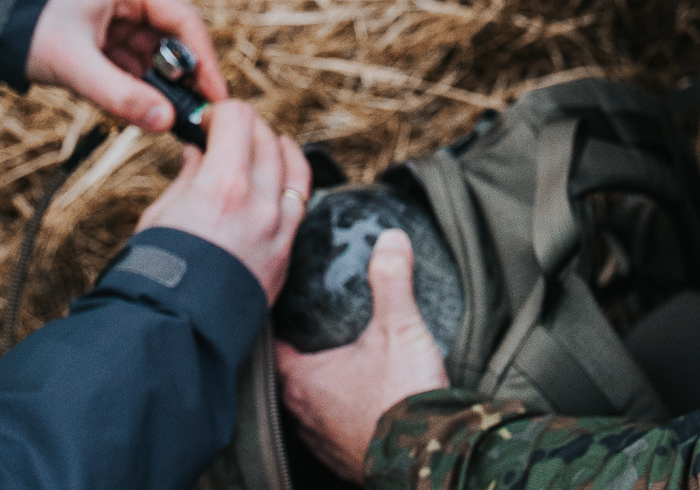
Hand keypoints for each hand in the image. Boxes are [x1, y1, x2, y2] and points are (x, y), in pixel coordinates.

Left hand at [26, 0, 229, 131]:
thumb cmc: (25, 27)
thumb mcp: (74, 65)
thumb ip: (120, 95)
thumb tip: (166, 122)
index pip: (183, 21)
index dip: (204, 62)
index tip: (214, 97)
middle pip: (168, 39)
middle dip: (178, 78)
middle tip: (190, 115)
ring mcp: (111, 12)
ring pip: (148, 53)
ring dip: (154, 84)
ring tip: (163, 117)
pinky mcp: (97, 31)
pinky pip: (126, 59)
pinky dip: (132, 82)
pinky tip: (137, 107)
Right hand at [136, 101, 309, 299]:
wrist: (179, 328)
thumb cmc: (159, 274)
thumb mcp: (161, 214)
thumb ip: (188, 177)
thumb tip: (198, 153)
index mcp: (223, 185)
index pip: (237, 118)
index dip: (219, 112)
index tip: (207, 122)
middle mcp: (259, 201)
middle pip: (266, 136)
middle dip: (244, 126)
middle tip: (225, 132)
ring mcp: (279, 227)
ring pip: (293, 163)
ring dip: (274, 145)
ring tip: (259, 143)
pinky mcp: (287, 250)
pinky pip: (302, 199)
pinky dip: (293, 177)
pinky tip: (282, 171)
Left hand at [276, 229, 449, 480]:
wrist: (431, 459)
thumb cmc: (405, 398)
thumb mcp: (399, 328)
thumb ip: (391, 280)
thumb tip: (390, 240)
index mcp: (302, 380)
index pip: (268, 345)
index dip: (272, 323)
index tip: (279, 305)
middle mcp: (301, 415)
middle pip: (282, 376)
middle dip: (293, 354)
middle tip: (306, 330)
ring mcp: (320, 442)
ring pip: (303, 407)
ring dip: (313, 388)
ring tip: (331, 363)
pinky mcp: (343, 460)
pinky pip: (326, 431)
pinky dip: (334, 414)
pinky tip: (355, 401)